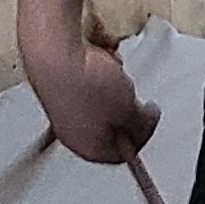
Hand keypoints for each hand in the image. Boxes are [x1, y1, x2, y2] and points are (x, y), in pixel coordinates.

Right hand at [23, 36, 160, 167]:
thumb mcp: (129, 108)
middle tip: (126, 86)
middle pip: (111, 121)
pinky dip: (96, 63)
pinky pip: (86, 75)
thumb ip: (143, 122)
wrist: (53, 52)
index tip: (150, 115)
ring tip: (110, 65)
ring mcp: (63, 107)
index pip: (123, 151)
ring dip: (112, 77)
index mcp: (91, 147)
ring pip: (100, 95)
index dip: (142, 131)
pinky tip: (98, 53)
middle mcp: (73, 132)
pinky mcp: (57, 82)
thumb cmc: (86, 85)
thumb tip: (147, 122)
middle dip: (124, 98)